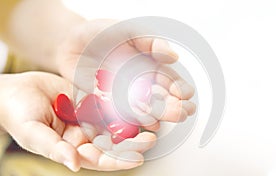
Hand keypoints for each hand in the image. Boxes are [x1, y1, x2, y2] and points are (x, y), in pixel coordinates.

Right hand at [0, 72, 155, 171]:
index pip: (99, 158)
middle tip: (151, 138)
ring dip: (131, 121)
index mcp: (72, 147)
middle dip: (131, 142)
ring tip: (151, 120)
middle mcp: (83, 134)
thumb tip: (75, 165)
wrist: (13, 89)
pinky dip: (121, 101)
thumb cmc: (17, 114)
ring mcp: (87, 115)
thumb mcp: (33, 133)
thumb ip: (54, 149)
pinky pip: (107, 100)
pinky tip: (136, 99)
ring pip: (113, 121)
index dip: (117, 160)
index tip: (137, 158)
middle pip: (112, 141)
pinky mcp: (88, 98)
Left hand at [56, 19, 195, 129]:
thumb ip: (151, 42)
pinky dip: (133, 119)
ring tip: (166, 120)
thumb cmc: (102, 31)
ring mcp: (124, 94)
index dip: (179, 87)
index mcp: (148, 65)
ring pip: (143, 107)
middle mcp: (139, 82)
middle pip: (159, 97)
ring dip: (156, 115)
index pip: (168, 79)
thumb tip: (173, 56)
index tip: (187, 94)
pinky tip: (145, 124)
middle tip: (183, 113)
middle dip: (172, 105)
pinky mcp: (106, 101)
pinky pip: (121, 112)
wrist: (72, 41)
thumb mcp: (129, 30)